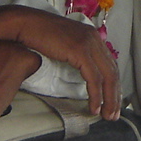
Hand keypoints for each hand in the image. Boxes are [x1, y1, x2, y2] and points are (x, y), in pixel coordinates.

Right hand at [0, 5, 120, 119]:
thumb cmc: (38, 35)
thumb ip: (76, 53)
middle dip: (115, 96)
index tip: (112, 102)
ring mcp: (88, 44)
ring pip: (107, 77)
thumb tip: (82, 70)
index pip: (110, 64)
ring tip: (106, 115)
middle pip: (113, 71)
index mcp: (92, 36)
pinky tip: (94, 107)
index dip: (113, 85)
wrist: (25, 24)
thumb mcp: (64, 44)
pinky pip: (94, 78)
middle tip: (113, 115)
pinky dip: (96, 95)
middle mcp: (94, 38)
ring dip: (109, 99)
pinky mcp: (80, 51)